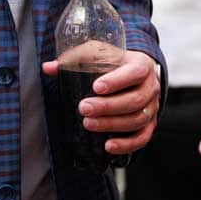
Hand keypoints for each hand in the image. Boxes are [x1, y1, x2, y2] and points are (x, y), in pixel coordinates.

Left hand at [41, 49, 160, 154]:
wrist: (137, 71)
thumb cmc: (115, 62)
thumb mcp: (97, 53)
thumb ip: (75, 59)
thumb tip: (48, 68)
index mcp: (141, 64)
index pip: (135, 72)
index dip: (117, 81)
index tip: (96, 87)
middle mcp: (151, 86)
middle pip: (134, 100)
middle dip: (108, 107)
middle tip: (84, 108)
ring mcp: (152, 107)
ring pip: (137, 120)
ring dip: (112, 125)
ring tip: (89, 124)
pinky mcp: (149, 123)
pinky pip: (142, 138)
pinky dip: (126, 144)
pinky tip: (108, 146)